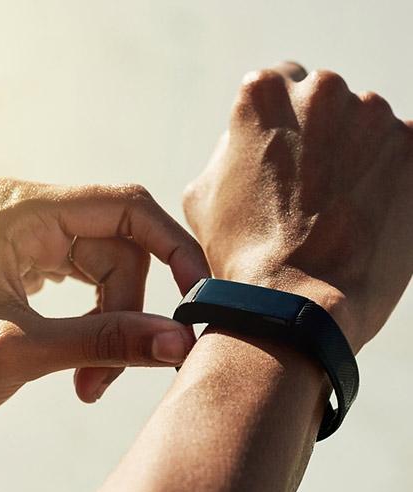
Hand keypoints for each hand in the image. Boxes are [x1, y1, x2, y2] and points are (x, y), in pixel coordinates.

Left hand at [0, 178, 208, 426]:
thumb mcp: (20, 352)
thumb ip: (104, 341)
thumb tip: (178, 341)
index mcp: (21, 210)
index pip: (125, 208)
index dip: (172, 247)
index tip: (196, 294)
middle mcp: (31, 212)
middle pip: (121, 249)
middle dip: (128, 311)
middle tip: (110, 372)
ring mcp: (34, 235)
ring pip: (111, 270)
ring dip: (114, 324)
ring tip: (89, 379)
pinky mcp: (36, 259)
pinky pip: (92, 281)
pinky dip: (100, 319)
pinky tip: (81, 356)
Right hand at [183, 62, 412, 350]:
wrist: (293, 302)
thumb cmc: (240, 251)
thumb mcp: (203, 194)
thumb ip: (227, 150)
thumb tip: (245, 142)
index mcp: (264, 92)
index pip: (281, 84)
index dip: (282, 124)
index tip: (287, 154)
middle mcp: (322, 90)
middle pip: (326, 102)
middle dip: (320, 135)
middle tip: (311, 187)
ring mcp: (375, 117)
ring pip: (367, 126)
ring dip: (357, 155)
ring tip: (339, 209)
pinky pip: (404, 153)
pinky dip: (390, 176)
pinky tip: (369, 213)